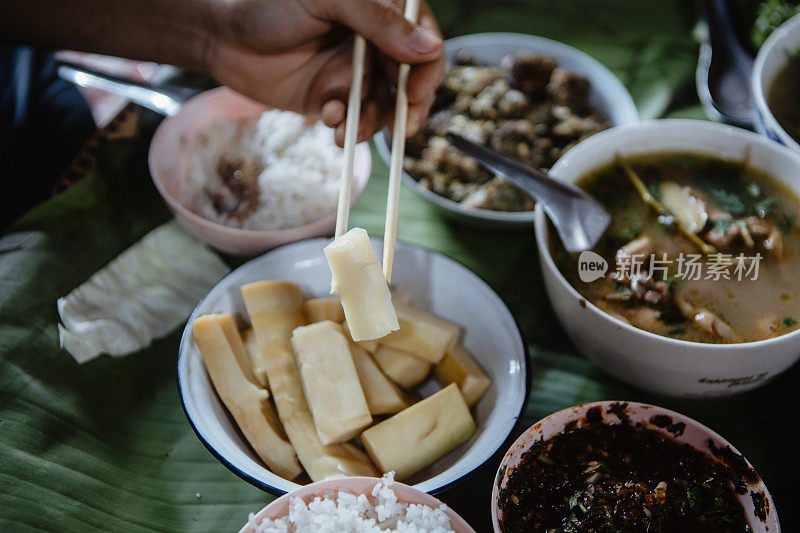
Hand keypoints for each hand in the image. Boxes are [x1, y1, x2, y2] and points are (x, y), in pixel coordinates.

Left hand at [205, 0, 444, 145]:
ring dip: (374, 122)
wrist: (221, 38)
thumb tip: (426, 47)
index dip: (428, 65)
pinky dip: (348, 126)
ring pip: (384, 105)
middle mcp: (373, 43)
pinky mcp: (333, 99)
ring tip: (348, 130)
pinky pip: (354, 120)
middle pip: (411, 78)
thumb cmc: (269, 4)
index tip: (414, 90)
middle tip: (401, 126)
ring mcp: (354, 73)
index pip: (423, 36)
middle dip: (409, 106)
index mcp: (379, 10)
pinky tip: (329, 119)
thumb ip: (377, 19)